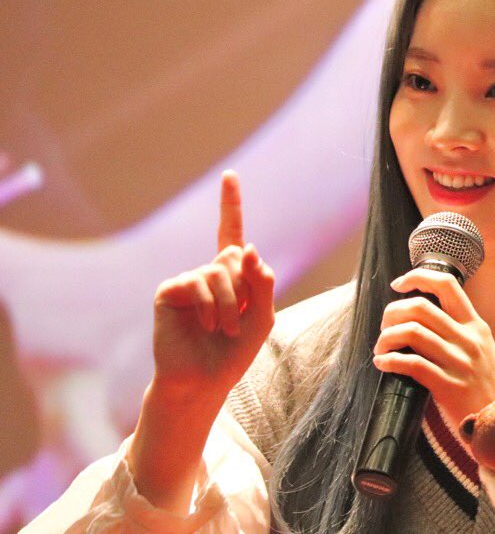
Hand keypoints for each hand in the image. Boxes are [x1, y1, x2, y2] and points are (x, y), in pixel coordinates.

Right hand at [150, 170, 275, 403]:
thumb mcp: (263, 316)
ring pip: (220, 272)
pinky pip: (197, 283)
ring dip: (231, 304)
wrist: (204, 381)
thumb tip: (246, 247)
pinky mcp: (169, 291)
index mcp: (230, 275)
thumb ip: (262, 281)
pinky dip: (210, 307)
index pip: (231, 232)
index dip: (230, 204)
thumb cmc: (234, 351)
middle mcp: (207, 272)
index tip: (230, 176)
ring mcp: (187, 280)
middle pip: (235, 257)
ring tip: (225, 329)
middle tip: (238, 319)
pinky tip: (207, 326)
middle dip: (245, 289)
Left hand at [372, 269, 494, 434]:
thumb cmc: (492, 389)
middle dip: (393, 312)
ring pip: (412, 332)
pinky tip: (383, 363)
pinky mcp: (448, 386)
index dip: (418, 277)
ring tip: (381, 348)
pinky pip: (411, 364)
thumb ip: (461, 334)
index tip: (399, 284)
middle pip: (420, 307)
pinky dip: (390, 360)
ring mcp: (459, 362)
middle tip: (384, 325)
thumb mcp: (485, 351)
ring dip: (386, 337)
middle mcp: (468, 339)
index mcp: (476, 326)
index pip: (447, 285)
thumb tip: (425, 321)